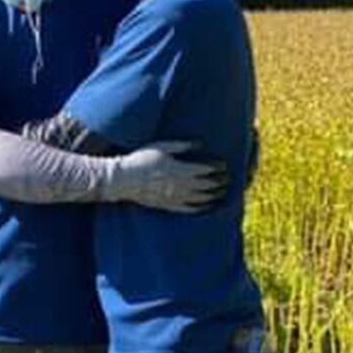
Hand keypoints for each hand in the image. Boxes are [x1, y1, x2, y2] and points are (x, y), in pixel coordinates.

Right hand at [103, 141, 228, 212]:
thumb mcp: (162, 146)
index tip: (224, 166)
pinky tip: (207, 206)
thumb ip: (182, 146)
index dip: (217, 168)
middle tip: (228, 180)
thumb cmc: (141, 159)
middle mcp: (181, 185)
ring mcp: (176, 197)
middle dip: (219, 182)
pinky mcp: (169, 205)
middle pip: (206, 185)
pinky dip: (201, 208)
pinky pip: (189, 209)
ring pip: (201, 198)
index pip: (205, 169)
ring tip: (222, 193)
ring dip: (213, 195)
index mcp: (181, 169)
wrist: (124, 179)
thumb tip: (199, 143)